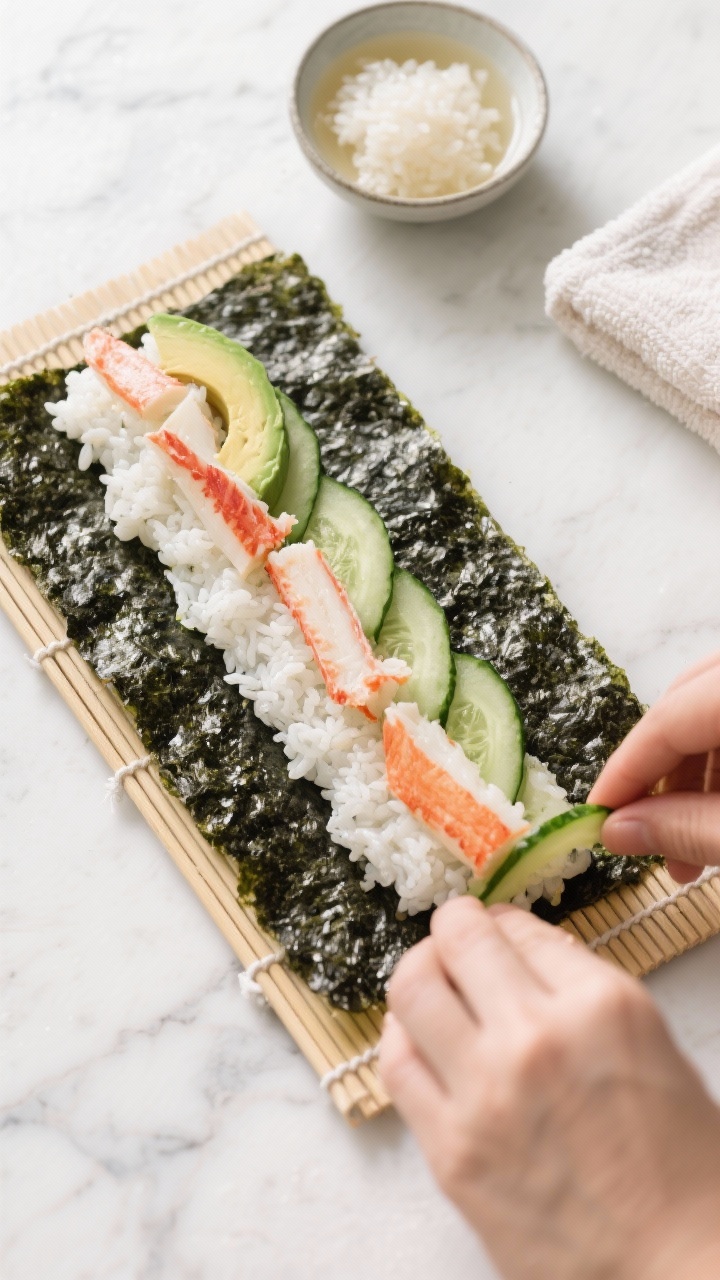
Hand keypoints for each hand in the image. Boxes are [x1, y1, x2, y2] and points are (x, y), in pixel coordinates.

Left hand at [380, 897, 719, 1279]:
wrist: (674, 1270)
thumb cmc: (680, 1166)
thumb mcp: (651, 1047)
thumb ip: (583, 991)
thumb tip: (522, 952)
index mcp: (601, 1006)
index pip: (521, 929)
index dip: (503, 923)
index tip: (496, 928)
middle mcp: (536, 1036)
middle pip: (457, 940)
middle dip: (453, 928)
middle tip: (454, 937)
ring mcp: (485, 1093)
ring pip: (412, 989)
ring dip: (420, 973)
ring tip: (430, 982)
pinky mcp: (451, 1150)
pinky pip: (396, 1064)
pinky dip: (401, 1038)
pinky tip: (416, 1039)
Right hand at [588, 650, 719, 881]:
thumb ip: (690, 830)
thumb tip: (618, 832)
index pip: (669, 719)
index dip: (627, 771)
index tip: (598, 819)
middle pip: (688, 700)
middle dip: (661, 770)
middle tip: (646, 832)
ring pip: (716, 709)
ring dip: (697, 774)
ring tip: (693, 849)